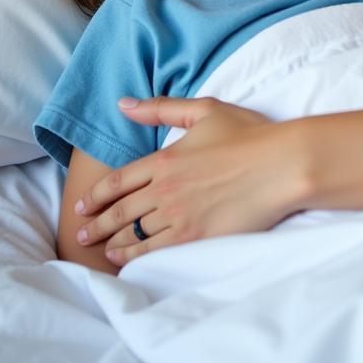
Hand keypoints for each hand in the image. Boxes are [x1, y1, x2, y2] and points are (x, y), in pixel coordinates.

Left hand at [74, 97, 306, 266]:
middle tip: (81, 234)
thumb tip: (123, 104)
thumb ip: (162, 108)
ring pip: (134, 233)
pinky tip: (127, 259)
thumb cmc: (249, 135)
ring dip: (113, 243)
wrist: (281, 165)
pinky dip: (135, 256)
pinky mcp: (196, 237)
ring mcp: (179, 215)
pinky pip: (155, 250)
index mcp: (165, 158)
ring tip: (103, 249)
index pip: (118, 181)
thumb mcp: (205, 110)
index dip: (95, 196)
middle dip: (96, 225)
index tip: (81, 207)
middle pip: (120, 211)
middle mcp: (165, 188)